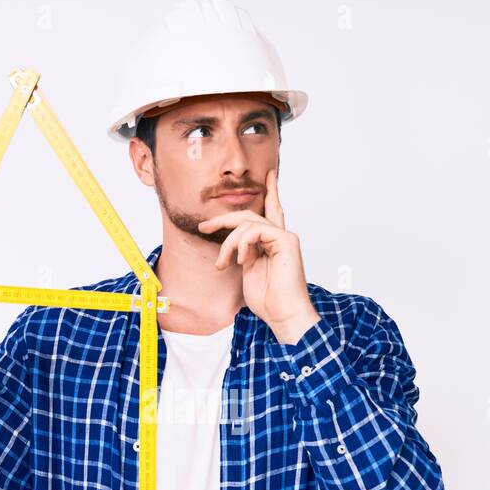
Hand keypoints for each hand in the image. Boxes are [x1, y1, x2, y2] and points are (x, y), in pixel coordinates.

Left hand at [197, 168, 319, 343]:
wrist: (284, 315)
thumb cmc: (269, 301)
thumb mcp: (250, 273)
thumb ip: (246, 253)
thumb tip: (237, 246)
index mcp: (274, 244)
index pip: (273, 211)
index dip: (272, 191)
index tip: (270, 173)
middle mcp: (281, 237)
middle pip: (248, 215)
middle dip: (223, 219)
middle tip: (204, 226)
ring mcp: (285, 237)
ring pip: (246, 222)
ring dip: (228, 243)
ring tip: (224, 263)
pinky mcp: (286, 240)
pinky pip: (254, 230)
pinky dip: (242, 244)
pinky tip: (243, 260)